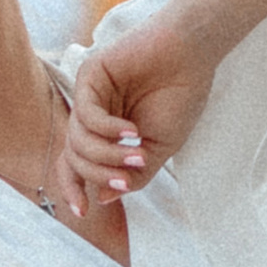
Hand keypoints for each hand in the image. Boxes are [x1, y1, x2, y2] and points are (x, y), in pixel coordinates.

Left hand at [58, 0, 266, 221]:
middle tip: (127, 179)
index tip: (82, 212)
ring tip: (137, 155)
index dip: (73, 189)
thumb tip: (102, 198)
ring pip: (78, 140)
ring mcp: (89, 95)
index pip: (75, 165)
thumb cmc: (181, 97)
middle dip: (99, 175)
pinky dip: (107, 130)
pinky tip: (131, 131)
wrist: (193, 54)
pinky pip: (87, 115)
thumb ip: (133, 176)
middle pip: (75, 157)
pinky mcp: (90, 75)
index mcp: (105, 133)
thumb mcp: (159, 149)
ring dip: (106, 155)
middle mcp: (92, 115)